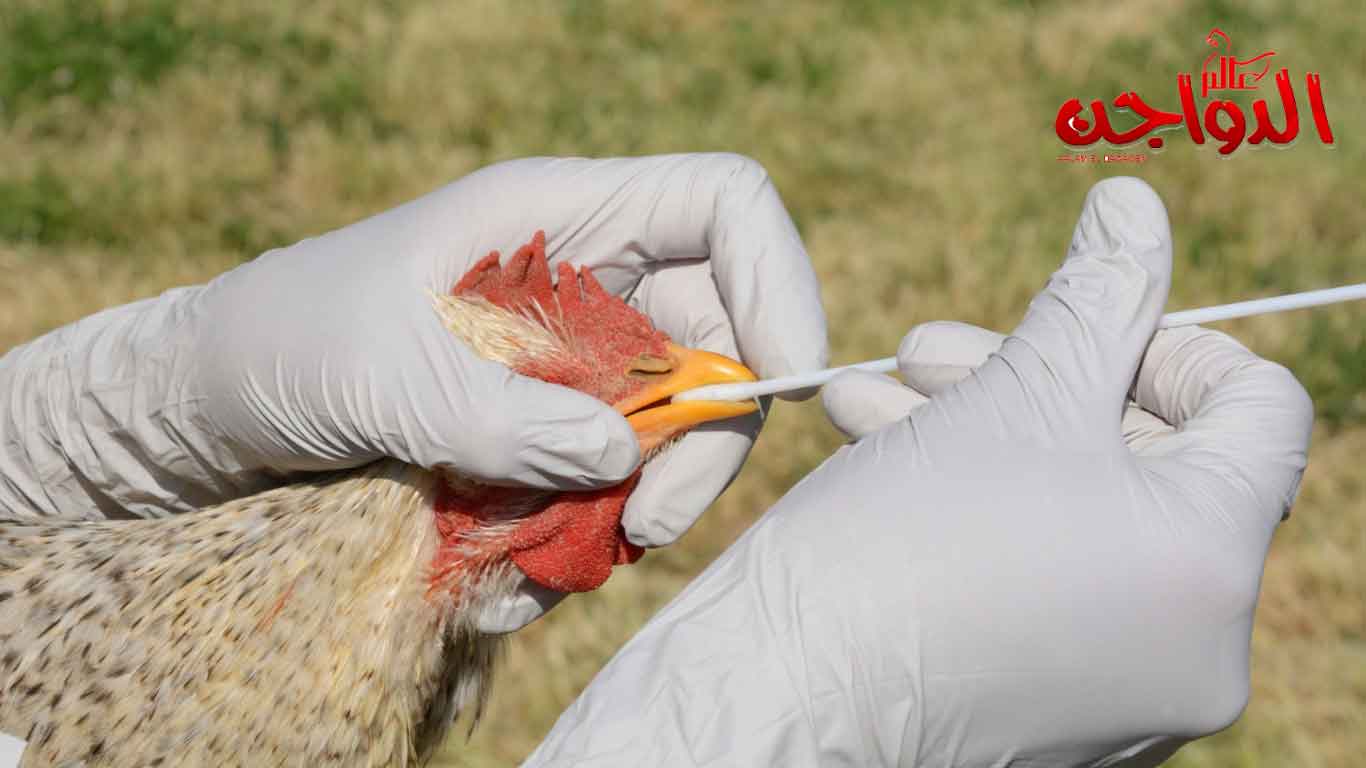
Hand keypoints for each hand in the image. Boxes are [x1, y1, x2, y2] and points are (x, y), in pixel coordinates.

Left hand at [0, 155, 828, 629]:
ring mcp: (572, 357)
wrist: (218, 401)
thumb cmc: (286, 343)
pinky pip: (608, 481)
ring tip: (540, 564)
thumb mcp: (385, 376)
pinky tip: (504, 575)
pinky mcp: (549, 425)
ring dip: (630, 505)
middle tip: (648, 523)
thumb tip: (623, 461)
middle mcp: (587, 280)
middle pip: (718, 337)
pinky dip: (576, 535)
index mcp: (561, 215)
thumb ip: (505, 419)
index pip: (723, 207)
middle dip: (702, 439)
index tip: (783, 381)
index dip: (778, 280)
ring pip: (668, 428)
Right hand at [524, 178, 1312, 765]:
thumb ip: (1097, 295)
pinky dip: (989, 513)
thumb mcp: (1007, 395)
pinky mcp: (1067, 709)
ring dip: (990, 436)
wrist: (780, 699)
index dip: (1170, 340)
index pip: (1261, 409)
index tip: (1077, 328)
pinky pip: (1055, 582)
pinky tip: (887, 456)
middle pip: (1158, 461)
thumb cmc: (890, 549)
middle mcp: (1198, 644)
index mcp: (1209, 561)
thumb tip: (1138, 205)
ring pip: (1090, 518)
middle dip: (1040, 381)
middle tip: (935, 350)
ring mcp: (1133, 689)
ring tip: (881, 396)